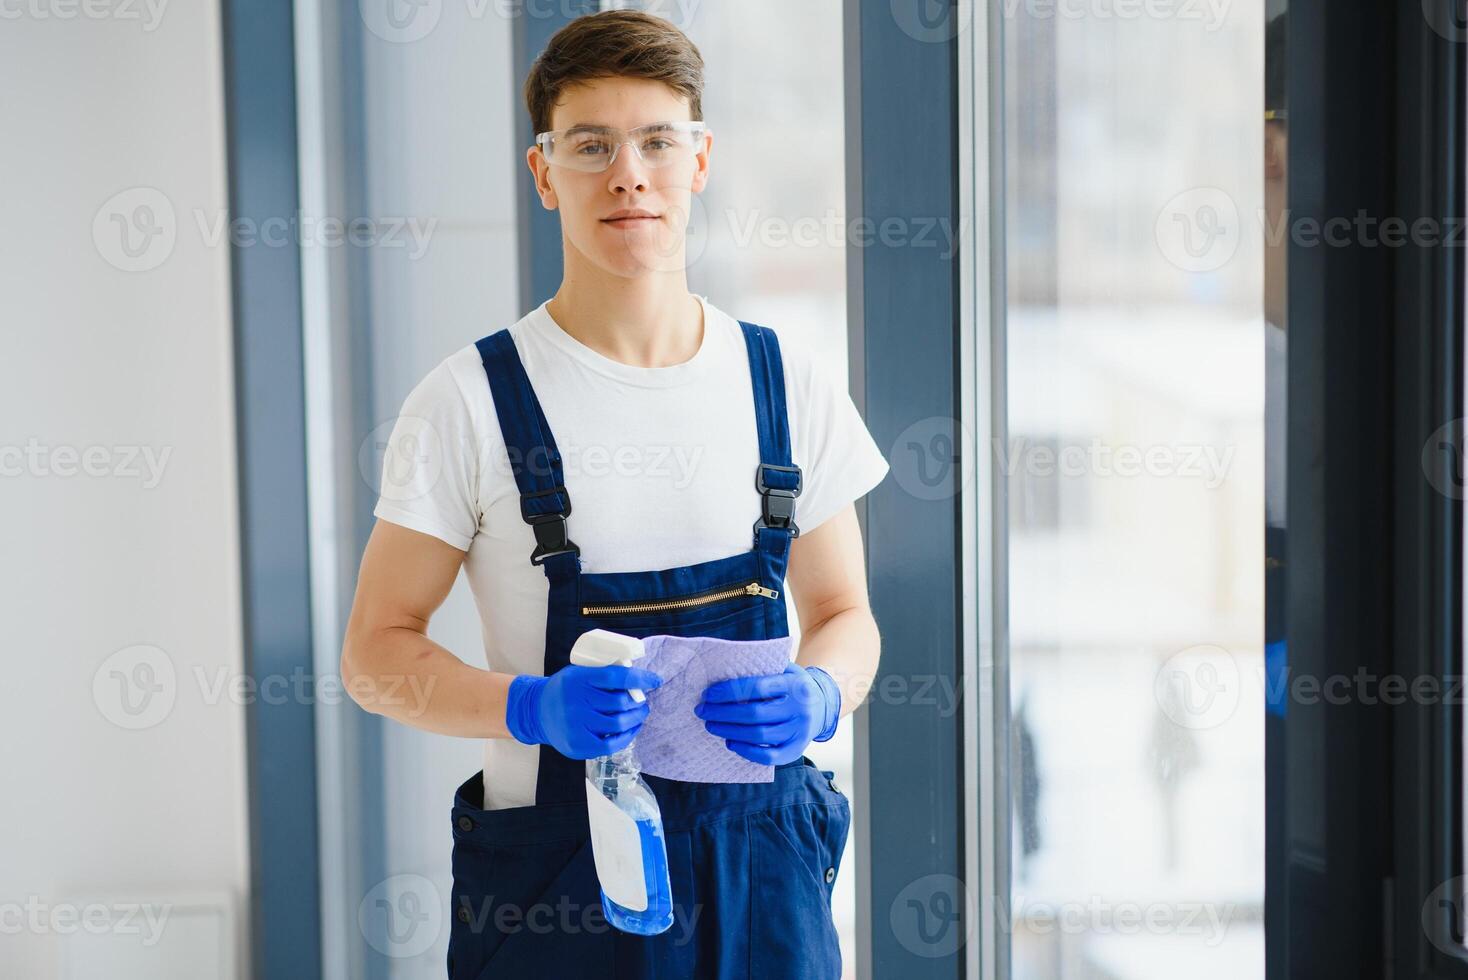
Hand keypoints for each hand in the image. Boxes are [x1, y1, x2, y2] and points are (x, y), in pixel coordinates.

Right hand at [505, 664, 662, 759]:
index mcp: (578, 679)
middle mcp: (576, 702)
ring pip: (618, 724)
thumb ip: (602, 675)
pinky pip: (611, 744)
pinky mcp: (577, 745)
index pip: (616, 677)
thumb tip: (637, 680)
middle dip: (638, 701)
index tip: (655, 680)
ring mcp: (576, 726)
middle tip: (643, 700)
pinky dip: (627, 737)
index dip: (639, 679)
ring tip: (640, 713)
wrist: (536, 712)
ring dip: (636, 718)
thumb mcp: (578, 673)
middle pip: (619, 703)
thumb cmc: (565, 690)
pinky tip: (631, 729)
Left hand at [695, 662, 841, 765]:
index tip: (708, 694)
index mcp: (795, 685)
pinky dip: (747, 752)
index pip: (757, 687)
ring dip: (729, 731)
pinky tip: (730, 743)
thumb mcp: (786, 669)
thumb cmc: (793, 686)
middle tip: (703, 711)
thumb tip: (723, 669)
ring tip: (712, 725)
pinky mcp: (796, 751)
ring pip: (759, 735)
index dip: (729, 691)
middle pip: (754, 714)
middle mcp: (800, 709)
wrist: (823, 705)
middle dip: (723, 713)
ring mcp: (800, 732)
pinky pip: (769, 757)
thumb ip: (763, 668)